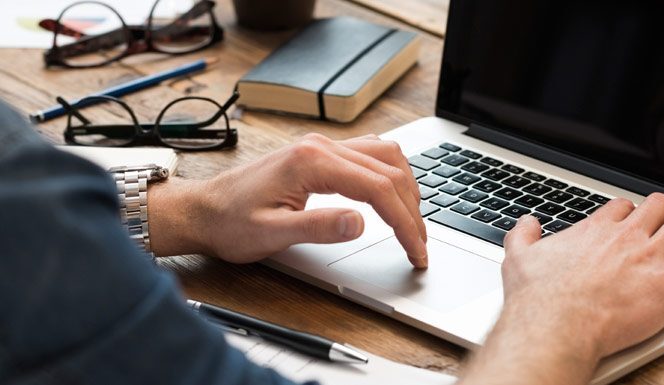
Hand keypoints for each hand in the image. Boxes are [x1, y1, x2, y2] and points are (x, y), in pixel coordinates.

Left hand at [147, 133, 427, 266]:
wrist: (203, 210)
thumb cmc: (231, 222)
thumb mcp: (271, 234)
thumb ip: (317, 227)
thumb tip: (361, 223)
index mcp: (312, 162)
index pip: (378, 188)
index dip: (404, 222)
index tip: (416, 250)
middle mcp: (321, 146)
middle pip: (389, 169)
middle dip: (412, 209)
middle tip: (420, 244)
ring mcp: (322, 147)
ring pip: (384, 155)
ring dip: (406, 187)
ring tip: (414, 221)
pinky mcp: (320, 154)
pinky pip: (369, 154)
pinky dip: (390, 174)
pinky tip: (393, 194)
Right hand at [459, 193, 663, 384]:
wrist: (556, 325)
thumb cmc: (539, 298)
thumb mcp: (519, 258)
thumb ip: (523, 235)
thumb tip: (526, 222)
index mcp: (595, 230)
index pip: (623, 207)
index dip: (633, 211)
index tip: (637, 217)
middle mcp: (627, 237)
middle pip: (660, 206)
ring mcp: (650, 257)